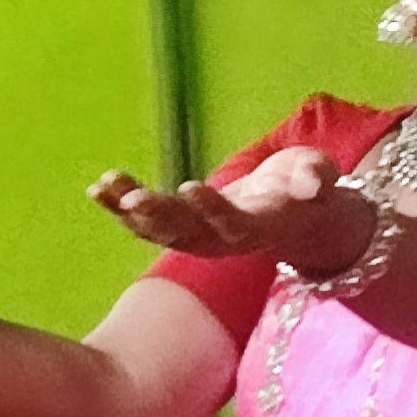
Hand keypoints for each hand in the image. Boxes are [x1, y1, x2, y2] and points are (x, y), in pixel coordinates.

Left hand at [89, 146, 376, 276]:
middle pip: (189, 234)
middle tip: (135, 199)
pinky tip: (98, 189)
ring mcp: (199, 238)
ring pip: (161, 232)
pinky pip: (147, 224)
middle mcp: (223, 240)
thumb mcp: (319, 176)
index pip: (233, 224)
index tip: (191, 187)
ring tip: (105, 188)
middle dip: (160, 216)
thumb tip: (315, 183)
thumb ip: (317, 179)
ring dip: (131, 213)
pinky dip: (121, 208)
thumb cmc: (305, 189)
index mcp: (257, 228)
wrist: (292, 214)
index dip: (213, 209)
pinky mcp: (182, 228)